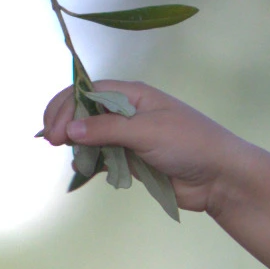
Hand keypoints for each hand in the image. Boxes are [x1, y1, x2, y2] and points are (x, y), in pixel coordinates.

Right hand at [34, 75, 254, 211]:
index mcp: (134, 95)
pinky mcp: (131, 160)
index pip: (89, 91)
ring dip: (75, 143)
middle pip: (85, 111)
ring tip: (65, 154)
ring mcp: (128, 137)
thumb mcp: (147, 131)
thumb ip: (107, 129)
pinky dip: (88, 161)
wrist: (219, 177)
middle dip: (65, 123)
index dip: (67, 106)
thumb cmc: (189, 143)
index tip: (54, 130)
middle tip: (50, 141)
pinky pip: (101, 157)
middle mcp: (128, 112)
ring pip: (90, 135)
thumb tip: (70, 130)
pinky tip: (81, 168)